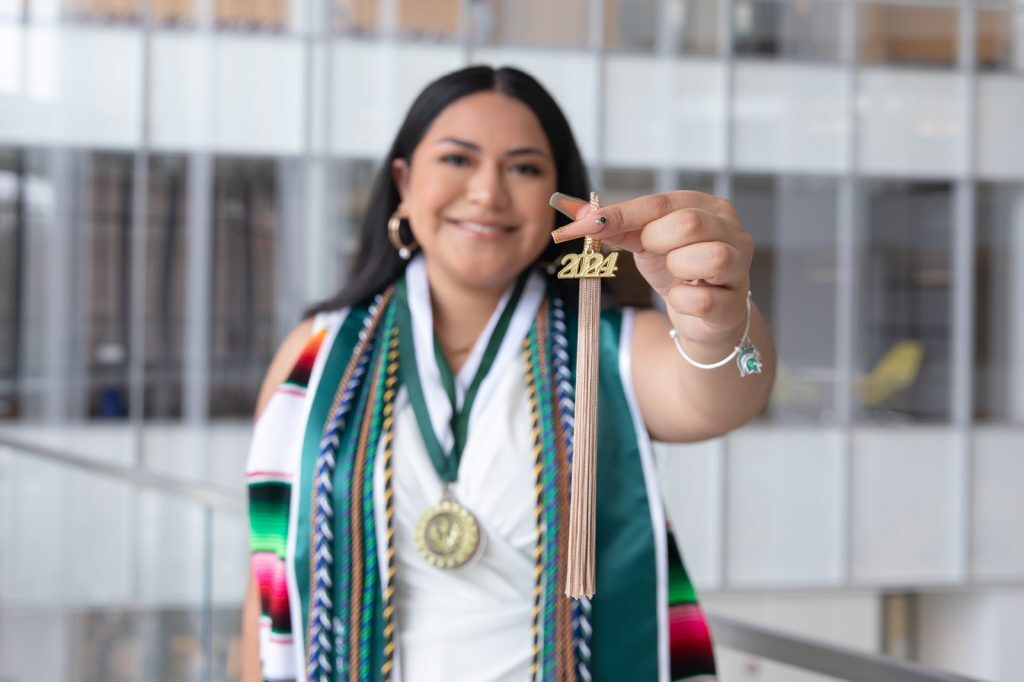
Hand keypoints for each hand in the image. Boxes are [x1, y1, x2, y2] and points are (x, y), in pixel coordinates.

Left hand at [550, 191, 753, 346]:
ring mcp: (740, 267)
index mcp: (709, 207)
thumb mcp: (643, 241)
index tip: (581, 225)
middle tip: (652, 252)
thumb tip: (571, 210)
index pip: (660, 203)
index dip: (618, 215)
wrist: (702, 315)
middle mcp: (733, 231)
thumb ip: (612, 224)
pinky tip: (684, 298)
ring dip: (677, 268)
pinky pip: (702, 299)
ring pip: (708, 257)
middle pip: (688, 223)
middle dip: (656, 241)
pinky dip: (682, 301)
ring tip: (677, 274)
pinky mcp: (735, 303)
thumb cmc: (677, 271)